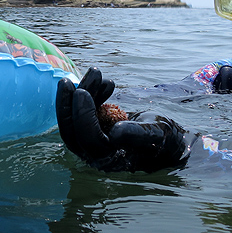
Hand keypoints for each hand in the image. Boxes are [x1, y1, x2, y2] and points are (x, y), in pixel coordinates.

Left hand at [56, 67, 187, 172]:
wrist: (165, 138)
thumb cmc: (163, 139)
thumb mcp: (156, 134)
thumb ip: (137, 135)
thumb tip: (115, 133)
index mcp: (110, 160)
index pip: (88, 140)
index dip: (82, 116)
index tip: (82, 92)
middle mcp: (96, 155)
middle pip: (72, 132)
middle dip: (66, 106)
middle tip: (66, 82)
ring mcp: (92, 143)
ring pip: (75, 119)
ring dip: (80, 93)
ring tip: (96, 72)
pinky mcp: (93, 129)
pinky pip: (84, 111)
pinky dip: (91, 95)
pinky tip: (104, 82)